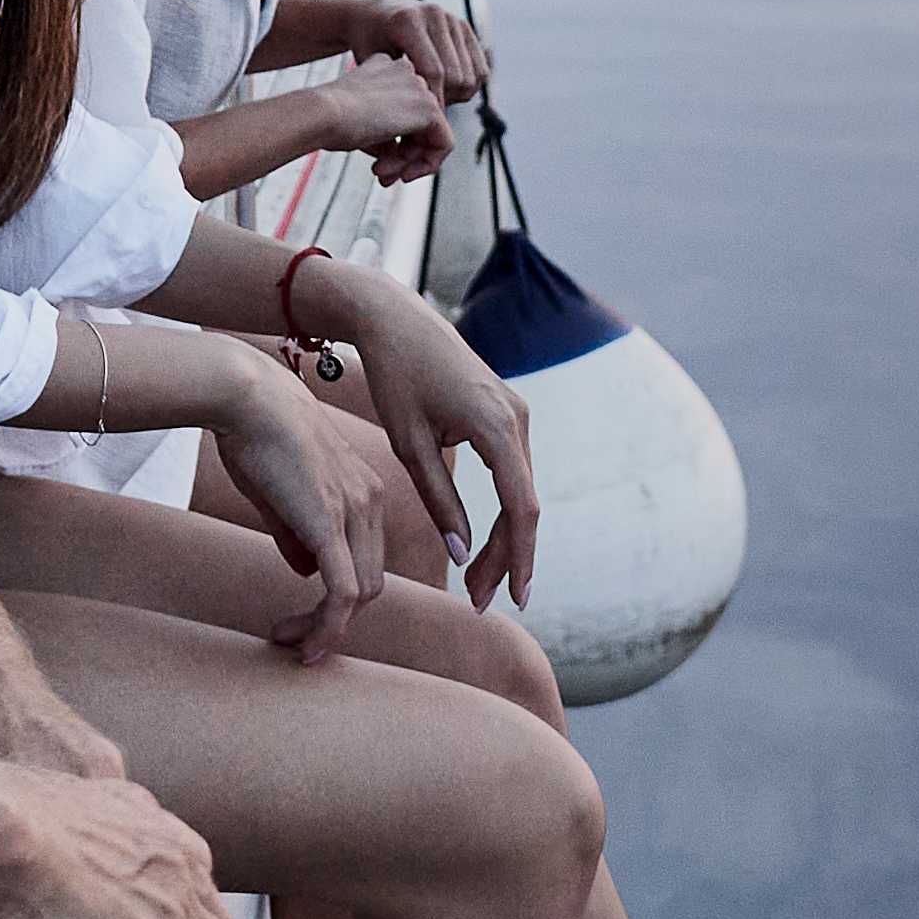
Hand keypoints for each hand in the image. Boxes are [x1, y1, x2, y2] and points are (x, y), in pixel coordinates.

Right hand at [198, 355, 391, 660]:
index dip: (338, 597)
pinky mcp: (330, 522)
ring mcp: (355, 511)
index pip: (366, 560)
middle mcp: (370, 501)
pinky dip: (328, 624)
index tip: (302, 617)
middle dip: (334, 619)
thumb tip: (305, 572)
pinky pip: (343, 591)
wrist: (246, 395)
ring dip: (326, 627)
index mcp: (364, 491)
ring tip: (288, 640)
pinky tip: (304, 642)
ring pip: (360, 593)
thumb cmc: (254, 433)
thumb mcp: (280, 492)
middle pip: (369, 582)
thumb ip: (296, 533)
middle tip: (291, 636)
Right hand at [317, 55, 451, 183]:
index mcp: (385, 67)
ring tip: (383, 176)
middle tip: (381, 175)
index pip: (402, 108)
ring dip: (407, 162)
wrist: (322, 114)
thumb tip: (402, 157)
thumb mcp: (359, 124)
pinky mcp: (429, 108)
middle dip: (401, 156)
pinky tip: (404, 175)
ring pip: (428, 135)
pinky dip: (427, 164)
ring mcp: (420, 87)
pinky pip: (443, 143)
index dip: (393, 142)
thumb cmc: (328, 120)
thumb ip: (385, 135)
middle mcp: (406, 71)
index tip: (376, 161)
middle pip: (417, 123)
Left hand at [329, 264, 540, 610]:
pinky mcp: (506, 413)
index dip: (519, 558)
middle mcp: (518, 418)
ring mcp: (517, 414)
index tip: (510, 599)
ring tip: (478, 582)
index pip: (520, 507)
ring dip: (504, 538)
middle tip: (479, 601)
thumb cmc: (394, 376)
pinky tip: (487, 542)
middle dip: (507, 557)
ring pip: (521, 491)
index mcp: (497, 426)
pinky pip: (513, 473)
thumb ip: (439, 500)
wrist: (394, 318)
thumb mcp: (409, 444)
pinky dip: (502, 510)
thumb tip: (461, 554)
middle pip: (525, 505)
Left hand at [353, 1, 490, 107]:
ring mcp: (453, 19)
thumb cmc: (366, 43)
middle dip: (444, 101)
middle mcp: (435, 14)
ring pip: (472, 76)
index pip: (433, 72)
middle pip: (457, 75)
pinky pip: (480, 70)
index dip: (433, 103)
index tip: (423, 126)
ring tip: (432, 99)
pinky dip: (468, 87)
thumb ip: (391, 86)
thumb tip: (417, 118)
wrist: (374, 12)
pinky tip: (445, 91)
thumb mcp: (369, 63)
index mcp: (408, 22)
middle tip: (424, 113)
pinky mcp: (465, 27)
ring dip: (457, 96)